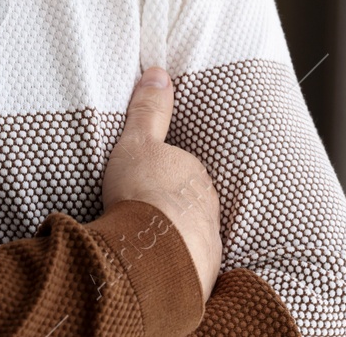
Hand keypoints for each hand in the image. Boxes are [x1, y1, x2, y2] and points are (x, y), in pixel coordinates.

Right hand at [98, 66, 222, 299]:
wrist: (152, 253)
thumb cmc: (142, 192)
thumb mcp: (137, 142)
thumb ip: (148, 110)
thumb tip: (158, 72)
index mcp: (194, 174)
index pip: (183, 170)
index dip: (164, 175)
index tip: (146, 185)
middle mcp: (208, 206)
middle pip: (191, 202)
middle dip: (175, 207)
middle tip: (146, 216)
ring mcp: (208, 240)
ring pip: (193, 234)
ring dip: (177, 238)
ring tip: (150, 246)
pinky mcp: (203, 272)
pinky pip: (190, 265)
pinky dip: (177, 265)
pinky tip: (159, 270)